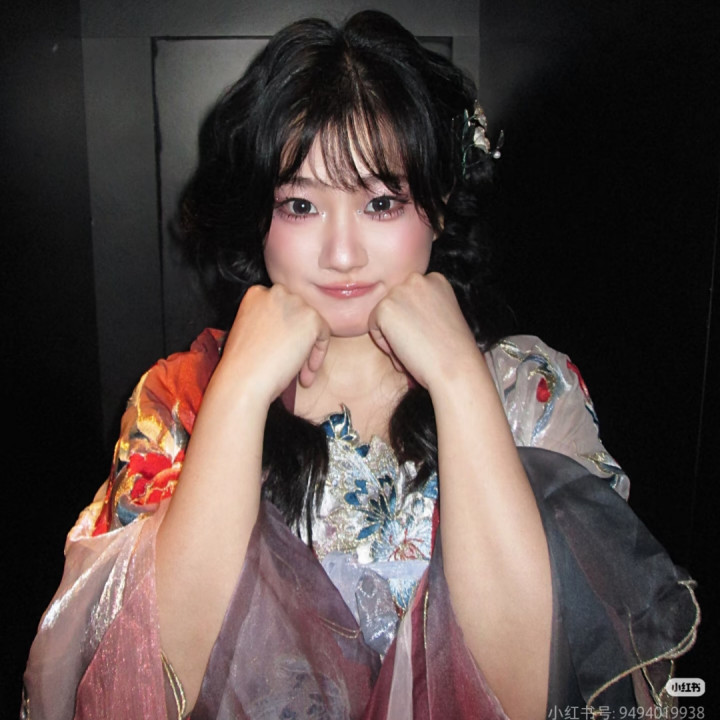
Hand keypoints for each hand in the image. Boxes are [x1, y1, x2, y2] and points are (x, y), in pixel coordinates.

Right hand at [214, 284, 329, 406]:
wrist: (243, 379)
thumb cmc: (242, 365)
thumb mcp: (250, 332)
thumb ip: (269, 323)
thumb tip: (290, 331)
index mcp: (256, 293)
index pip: (281, 309)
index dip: (284, 332)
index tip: (280, 352)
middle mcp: (276, 292)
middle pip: (298, 315)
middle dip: (297, 340)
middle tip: (292, 363)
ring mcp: (294, 303)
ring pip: (311, 325)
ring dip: (308, 349)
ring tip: (299, 373)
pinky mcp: (311, 318)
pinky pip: (324, 335)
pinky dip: (318, 354)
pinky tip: (306, 372)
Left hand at [367, 273, 482, 391]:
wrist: (455, 366)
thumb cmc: (453, 352)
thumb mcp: (444, 317)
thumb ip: (425, 307)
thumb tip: (404, 314)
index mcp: (435, 279)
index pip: (409, 298)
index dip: (415, 321)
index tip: (427, 336)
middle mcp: (417, 279)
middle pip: (395, 304)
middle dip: (402, 326)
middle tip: (420, 344)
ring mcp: (400, 291)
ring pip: (383, 316)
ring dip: (393, 335)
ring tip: (414, 348)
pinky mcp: (385, 307)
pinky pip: (373, 327)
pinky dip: (384, 344)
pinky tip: (405, 350)